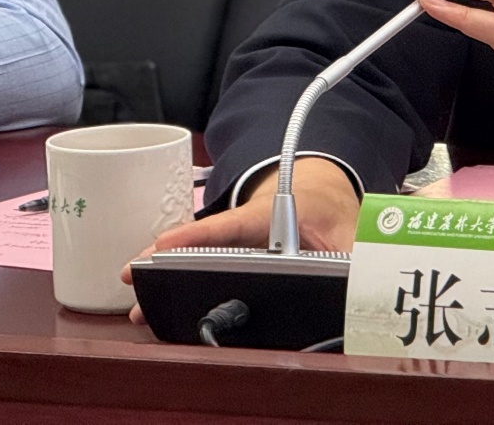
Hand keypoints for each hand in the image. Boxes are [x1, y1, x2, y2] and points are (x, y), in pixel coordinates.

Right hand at [121, 157, 359, 325]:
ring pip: (196, 253)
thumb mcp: (346, 227)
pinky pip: (201, 261)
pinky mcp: (230, 251)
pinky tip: (158, 303)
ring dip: (166, 275)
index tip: (164, 244)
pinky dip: (177, 278)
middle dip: (167, 259)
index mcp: (274, 213)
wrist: (319, 191)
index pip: (235, 223)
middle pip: (203, 242)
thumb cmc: (327, 207)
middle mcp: (247, 224)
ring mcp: (234, 237)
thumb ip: (352, 252)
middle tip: (135, 278)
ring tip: (139, 303)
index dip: (200, 235)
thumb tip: (359, 278)